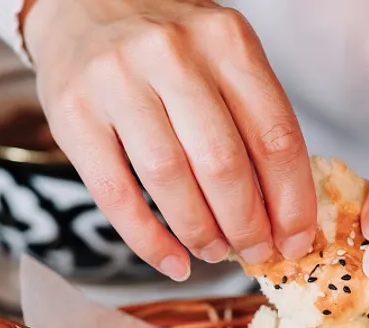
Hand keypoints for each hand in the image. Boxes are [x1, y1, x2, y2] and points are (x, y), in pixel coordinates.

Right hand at [22, 0, 315, 280]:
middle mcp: (172, 54)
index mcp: (226, 41)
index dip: (292, 202)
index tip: (296, 241)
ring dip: (200, 232)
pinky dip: (148, 240)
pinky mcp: (72, 113)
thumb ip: (252, 116)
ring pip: (170, 180)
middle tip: (255, 253)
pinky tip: (172, 261)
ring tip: (214, 251)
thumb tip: (284, 213)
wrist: (82, 1)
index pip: (274, 136)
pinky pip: (116, 194)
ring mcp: (116, 81)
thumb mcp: (221, 54)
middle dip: (248, 225)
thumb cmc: (167, 44)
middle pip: (223, 164)